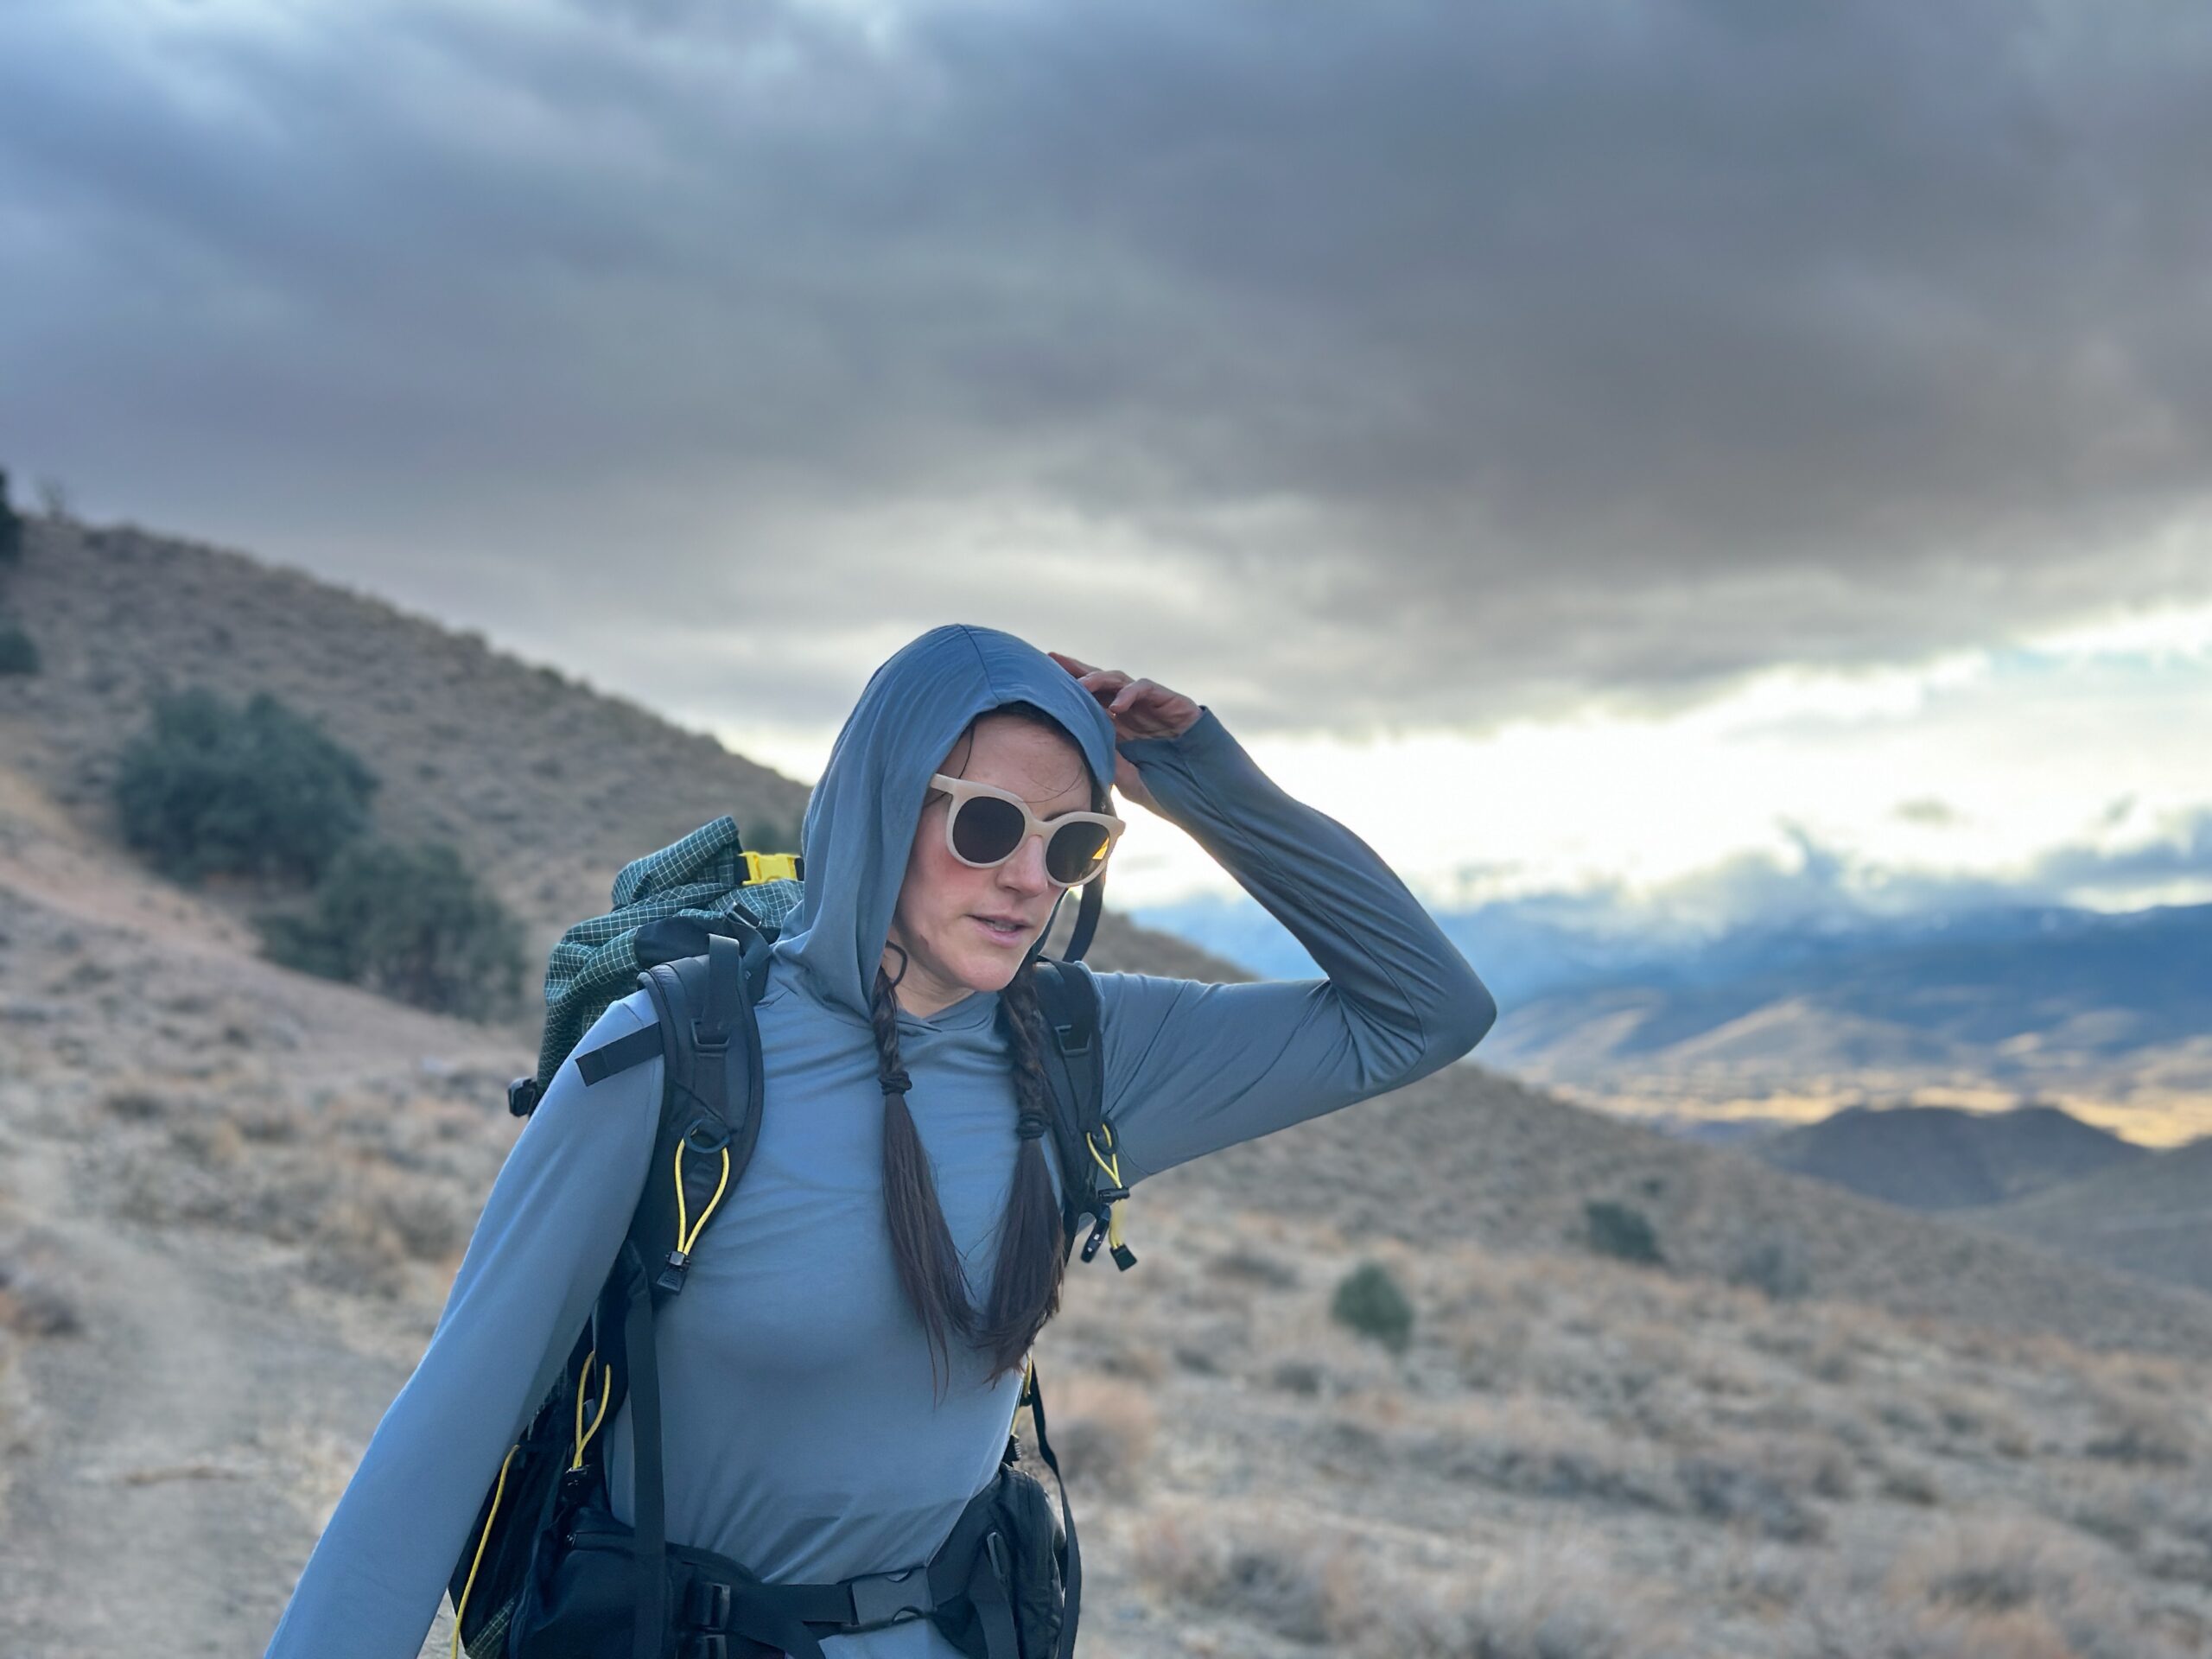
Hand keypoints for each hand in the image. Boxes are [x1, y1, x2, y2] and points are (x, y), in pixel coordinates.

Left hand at [1048, 652, 1201, 812]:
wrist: (1211, 800)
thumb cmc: (1172, 796)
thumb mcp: (1129, 781)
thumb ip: (1108, 760)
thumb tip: (1078, 743)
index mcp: (1122, 733)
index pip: (1091, 705)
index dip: (1069, 692)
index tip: (1042, 681)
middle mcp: (1136, 716)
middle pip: (1102, 686)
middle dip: (1077, 672)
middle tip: (1052, 660)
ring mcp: (1156, 708)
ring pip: (1122, 682)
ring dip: (1099, 680)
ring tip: (1080, 687)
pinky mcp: (1175, 704)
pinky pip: (1148, 689)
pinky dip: (1131, 692)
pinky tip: (1116, 706)